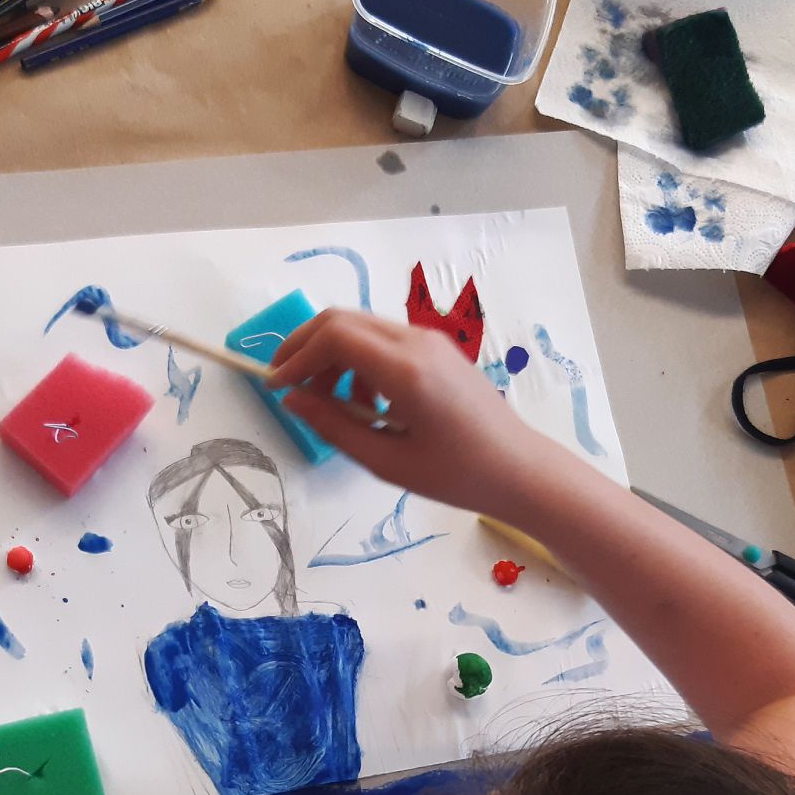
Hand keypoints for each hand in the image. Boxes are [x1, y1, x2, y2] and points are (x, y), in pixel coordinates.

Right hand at [268, 309, 579, 520]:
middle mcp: (416, 342)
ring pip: (360, 327)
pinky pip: (382, 339)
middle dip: (305, 348)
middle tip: (286, 386)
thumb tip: (292, 400)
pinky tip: (364, 402)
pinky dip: (358, 361)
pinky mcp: (436, 348)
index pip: (334, 336)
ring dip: (331, 356)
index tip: (275, 387)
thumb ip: (334, 427)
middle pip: (342, 319)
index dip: (296, 357)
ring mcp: (429, 340)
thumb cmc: (457, 475)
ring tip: (328, 404)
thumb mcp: (386, 461)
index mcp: (406, 371)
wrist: (519, 469)